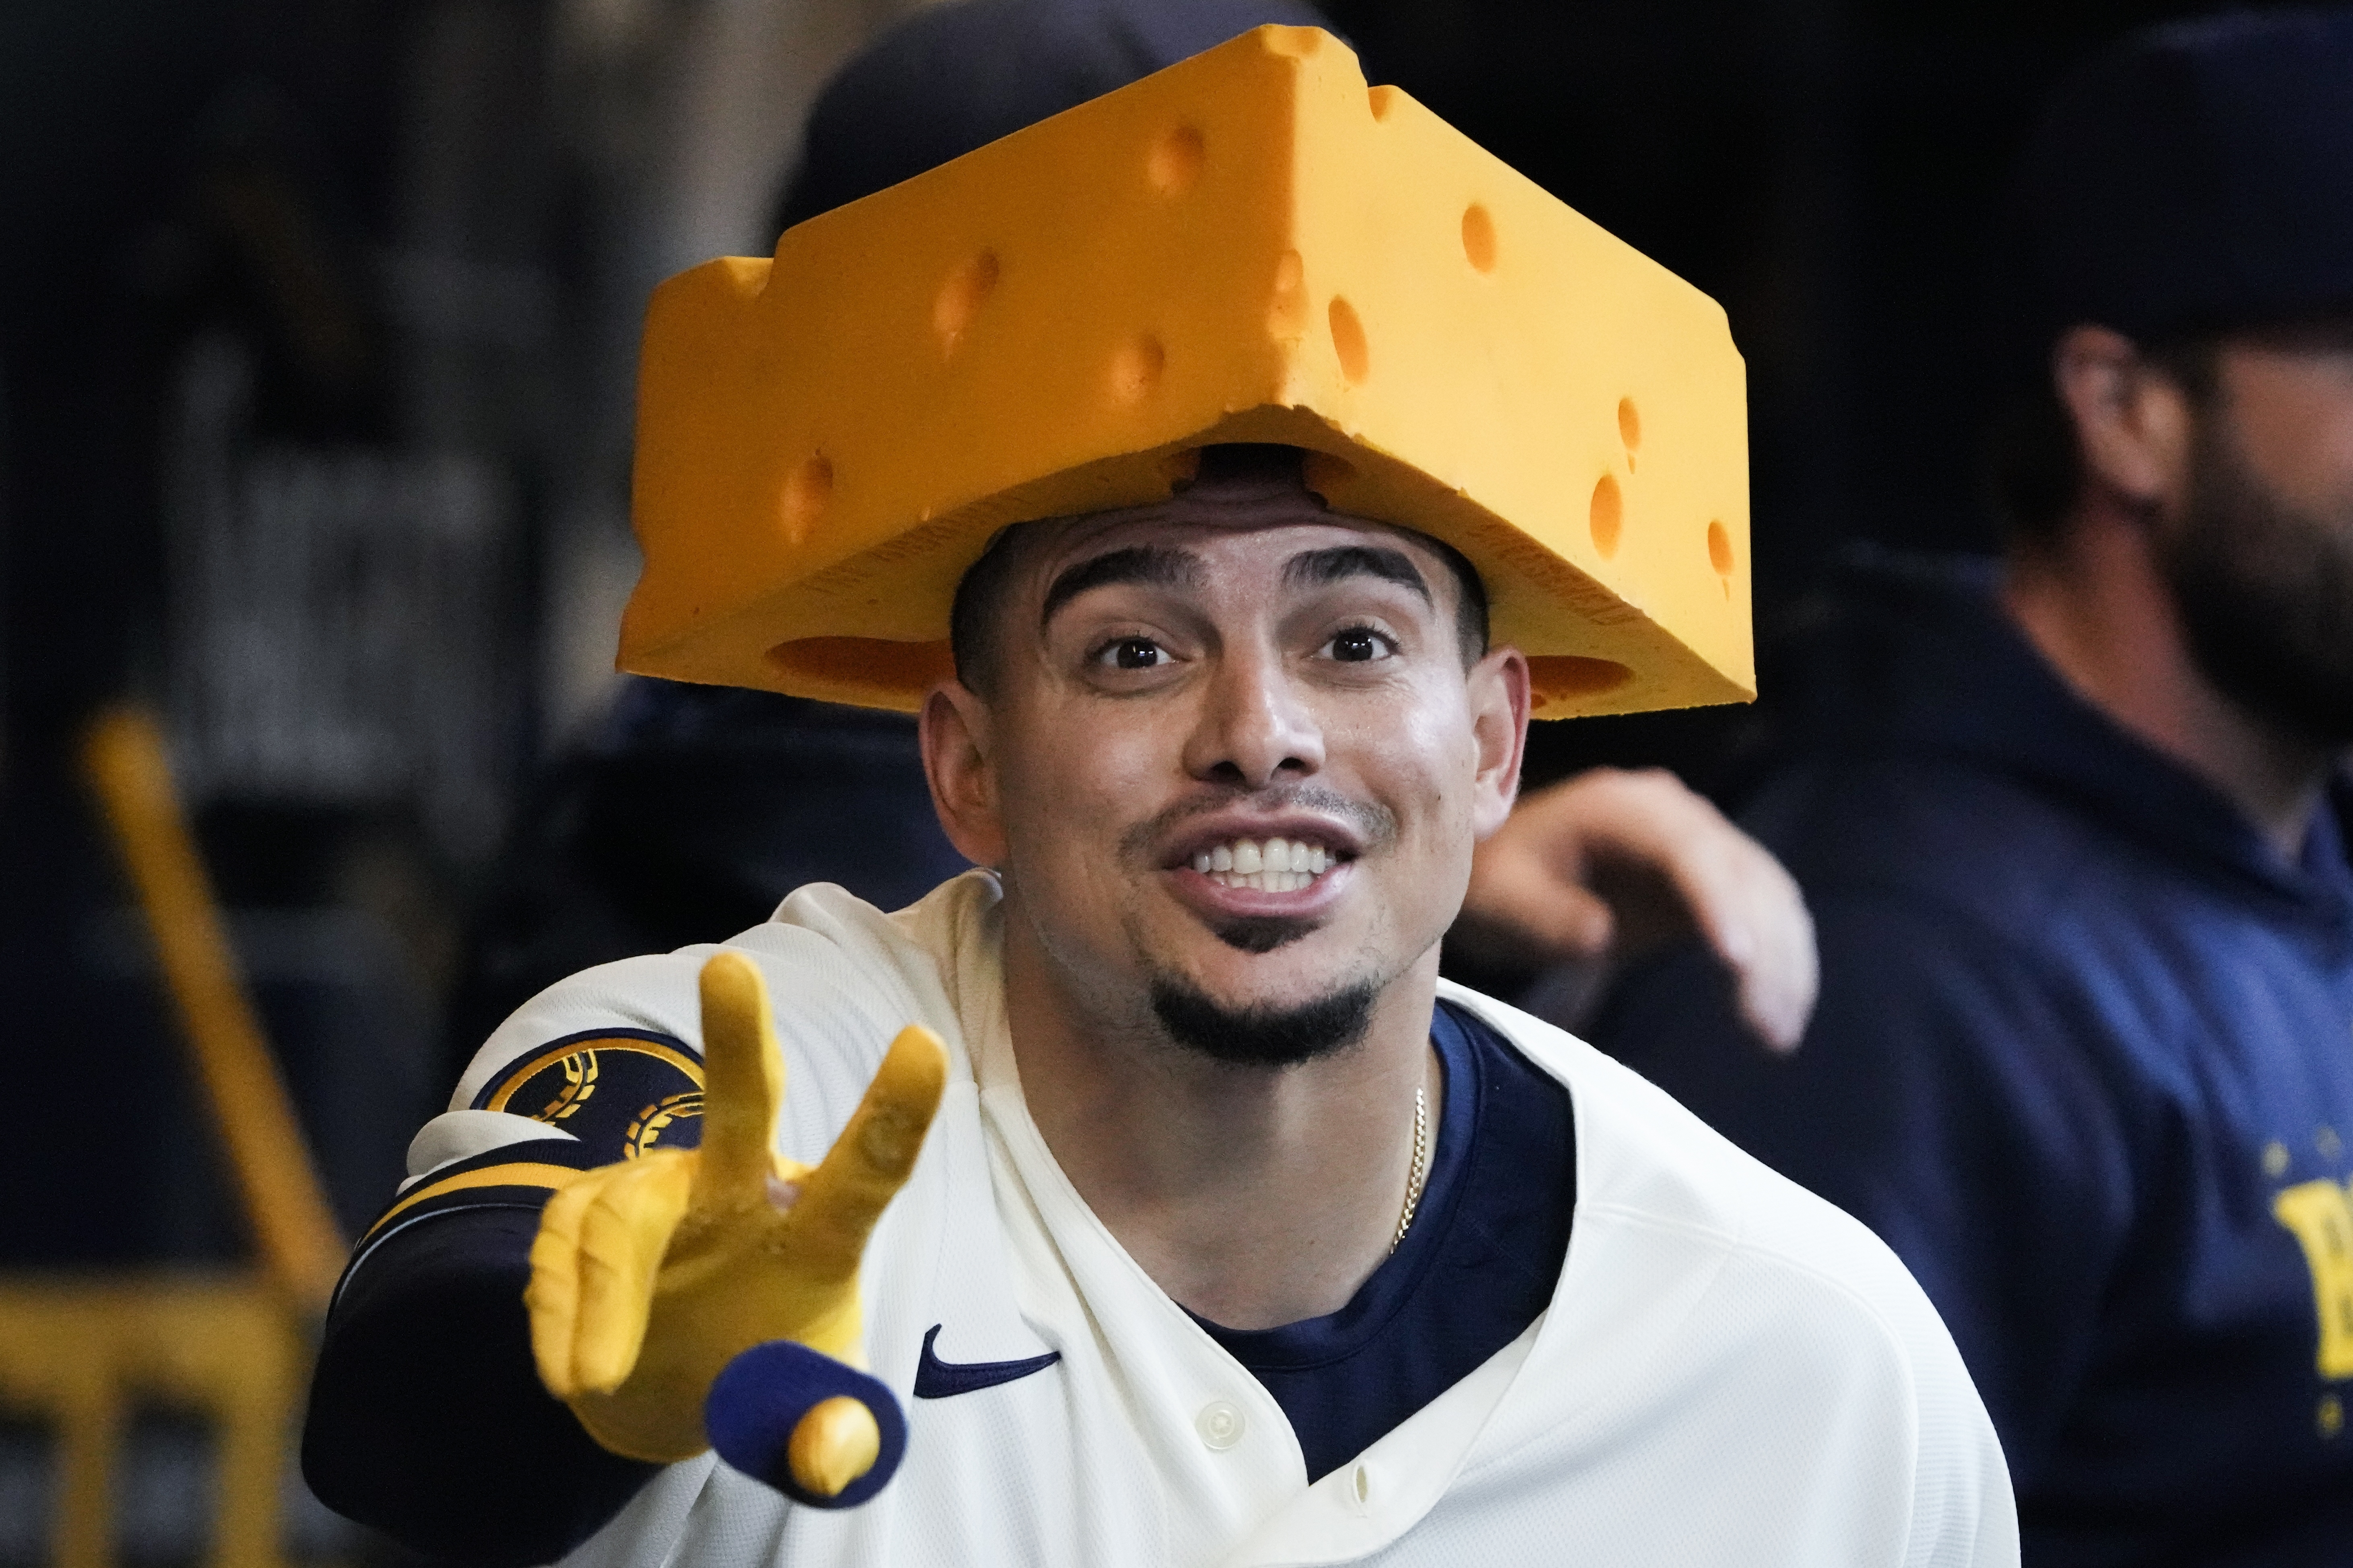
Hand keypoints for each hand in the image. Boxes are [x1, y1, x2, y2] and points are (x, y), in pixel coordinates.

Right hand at [526, 951, 947, 1470]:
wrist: (673, 1387)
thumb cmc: (761, 1373)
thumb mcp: (807, 1413)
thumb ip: (829, 1437)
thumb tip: (829, 1459)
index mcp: (817, 1229)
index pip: (868, 1170)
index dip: (897, 1112)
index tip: (926, 1045)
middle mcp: (742, 1186)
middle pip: (743, 1103)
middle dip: (738, 1037)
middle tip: (733, 970)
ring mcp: (660, 1189)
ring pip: (619, 1215)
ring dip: (599, 1302)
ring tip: (593, 1381)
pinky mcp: (586, 1212)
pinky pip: (560, 1249)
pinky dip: (558, 1315)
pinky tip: (566, 1369)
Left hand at [1461, 767, 1816, 1051]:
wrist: (1502, 874)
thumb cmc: (1498, 885)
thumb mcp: (1502, 900)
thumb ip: (1546, 915)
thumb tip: (1599, 933)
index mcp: (1624, 808)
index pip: (1688, 850)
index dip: (1719, 902)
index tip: (1736, 961)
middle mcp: (1677, 814)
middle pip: (1742, 875)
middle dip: (1764, 949)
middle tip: (1764, 1025)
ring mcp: (1702, 844)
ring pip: (1769, 896)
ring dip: (1784, 963)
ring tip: (1776, 1035)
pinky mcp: (1715, 882)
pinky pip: (1766, 914)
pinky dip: (1781, 962)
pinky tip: (1780, 1016)